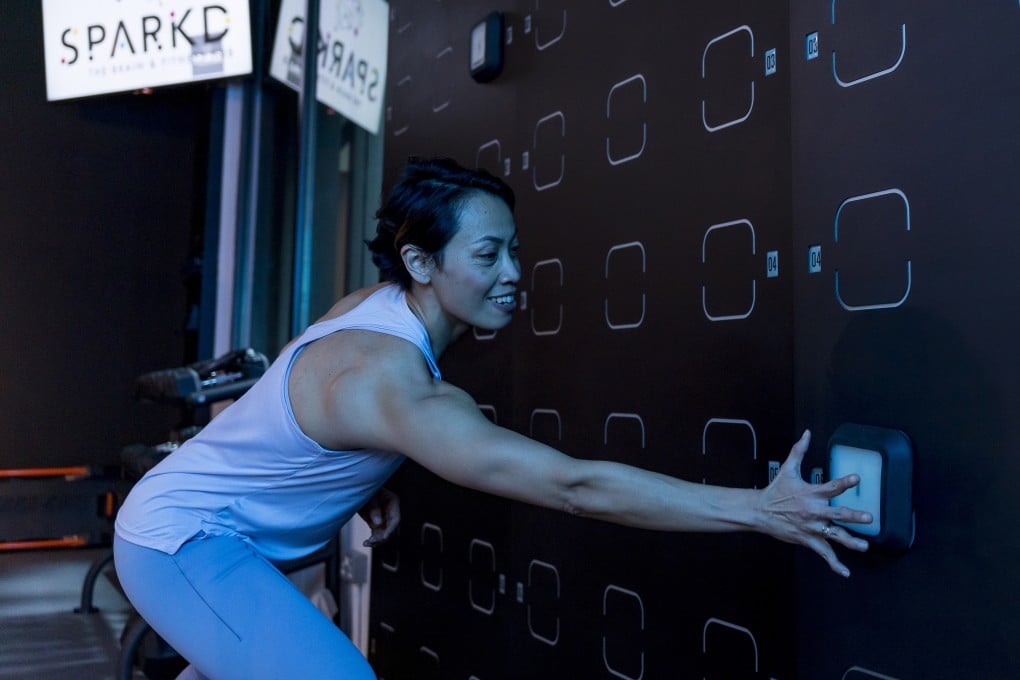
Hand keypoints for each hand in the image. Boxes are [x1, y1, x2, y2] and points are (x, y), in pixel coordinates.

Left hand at [358, 487, 399, 547]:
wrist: (354, 488)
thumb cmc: (364, 488)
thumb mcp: (369, 496)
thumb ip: (374, 508)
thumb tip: (378, 523)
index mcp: (393, 501)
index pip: (396, 519)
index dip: (391, 529)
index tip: (385, 537)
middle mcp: (390, 511)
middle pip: (390, 528)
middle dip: (382, 536)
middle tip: (372, 541)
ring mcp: (383, 517)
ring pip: (384, 533)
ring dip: (377, 540)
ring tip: (367, 543)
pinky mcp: (375, 522)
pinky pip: (377, 534)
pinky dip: (372, 540)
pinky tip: (365, 543)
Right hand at [757, 430, 871, 576]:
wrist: (759, 511)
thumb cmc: (776, 491)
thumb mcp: (788, 469)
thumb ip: (799, 451)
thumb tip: (807, 434)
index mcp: (811, 493)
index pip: (831, 487)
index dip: (844, 482)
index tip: (856, 479)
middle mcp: (814, 511)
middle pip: (837, 514)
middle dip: (854, 516)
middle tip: (868, 518)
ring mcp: (811, 527)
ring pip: (834, 536)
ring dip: (850, 541)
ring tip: (864, 546)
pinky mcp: (807, 540)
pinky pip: (823, 553)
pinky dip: (834, 564)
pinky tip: (845, 571)